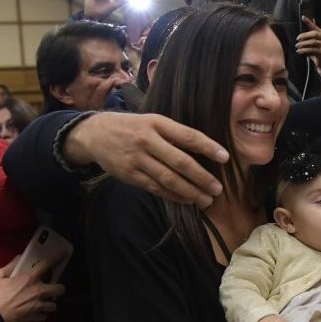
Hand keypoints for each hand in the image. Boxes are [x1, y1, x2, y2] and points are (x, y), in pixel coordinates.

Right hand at [0, 256, 65, 321]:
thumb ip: (10, 266)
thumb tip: (19, 258)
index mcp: (29, 279)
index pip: (47, 264)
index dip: (56, 257)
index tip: (62, 254)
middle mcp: (37, 291)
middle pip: (59, 289)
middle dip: (58, 288)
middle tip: (53, 288)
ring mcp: (37, 305)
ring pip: (54, 305)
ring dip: (50, 302)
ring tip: (44, 301)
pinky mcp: (33, 317)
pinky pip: (45, 316)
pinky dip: (42, 314)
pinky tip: (37, 311)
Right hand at [63, 112, 229, 206]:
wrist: (95, 134)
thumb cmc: (132, 127)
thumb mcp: (152, 121)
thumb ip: (174, 134)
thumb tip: (204, 151)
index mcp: (157, 123)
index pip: (188, 136)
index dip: (208, 147)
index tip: (225, 157)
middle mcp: (147, 141)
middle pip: (180, 162)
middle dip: (202, 177)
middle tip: (217, 188)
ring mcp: (138, 159)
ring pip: (169, 179)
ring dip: (190, 192)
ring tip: (206, 199)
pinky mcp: (130, 175)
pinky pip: (156, 188)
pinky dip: (174, 195)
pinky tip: (187, 200)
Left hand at [296, 16, 320, 70]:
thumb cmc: (315, 50)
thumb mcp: (312, 42)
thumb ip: (308, 35)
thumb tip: (303, 23)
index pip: (314, 26)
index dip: (309, 22)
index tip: (303, 17)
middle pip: (314, 34)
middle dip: (304, 35)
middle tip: (297, 38)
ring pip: (312, 42)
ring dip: (303, 44)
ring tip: (297, 46)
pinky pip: (312, 49)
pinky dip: (304, 50)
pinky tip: (299, 51)